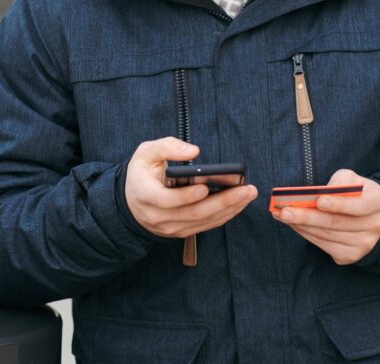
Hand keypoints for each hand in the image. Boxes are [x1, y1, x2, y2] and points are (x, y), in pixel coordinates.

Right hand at [125, 137, 257, 237]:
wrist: (131, 200)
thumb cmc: (141, 173)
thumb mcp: (146, 153)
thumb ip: (167, 147)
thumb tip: (194, 151)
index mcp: (146, 195)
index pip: (167, 200)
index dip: (187, 196)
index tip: (206, 186)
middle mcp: (158, 216)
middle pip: (193, 213)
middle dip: (223, 202)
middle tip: (246, 189)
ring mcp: (170, 228)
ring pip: (203, 221)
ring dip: (229, 209)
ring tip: (248, 194)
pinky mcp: (181, 232)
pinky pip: (206, 226)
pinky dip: (224, 215)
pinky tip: (239, 204)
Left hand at [273, 169, 379, 264]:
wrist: (370, 216)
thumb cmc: (356, 192)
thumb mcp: (353, 179)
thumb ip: (339, 182)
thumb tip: (316, 194)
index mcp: (379, 202)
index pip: (360, 205)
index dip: (339, 204)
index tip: (318, 200)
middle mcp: (375, 226)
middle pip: (337, 223)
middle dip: (307, 217)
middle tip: (285, 211)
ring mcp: (364, 244)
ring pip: (327, 235)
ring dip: (301, 226)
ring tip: (281, 216)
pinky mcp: (351, 256)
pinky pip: (323, 245)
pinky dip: (306, 234)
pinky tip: (293, 225)